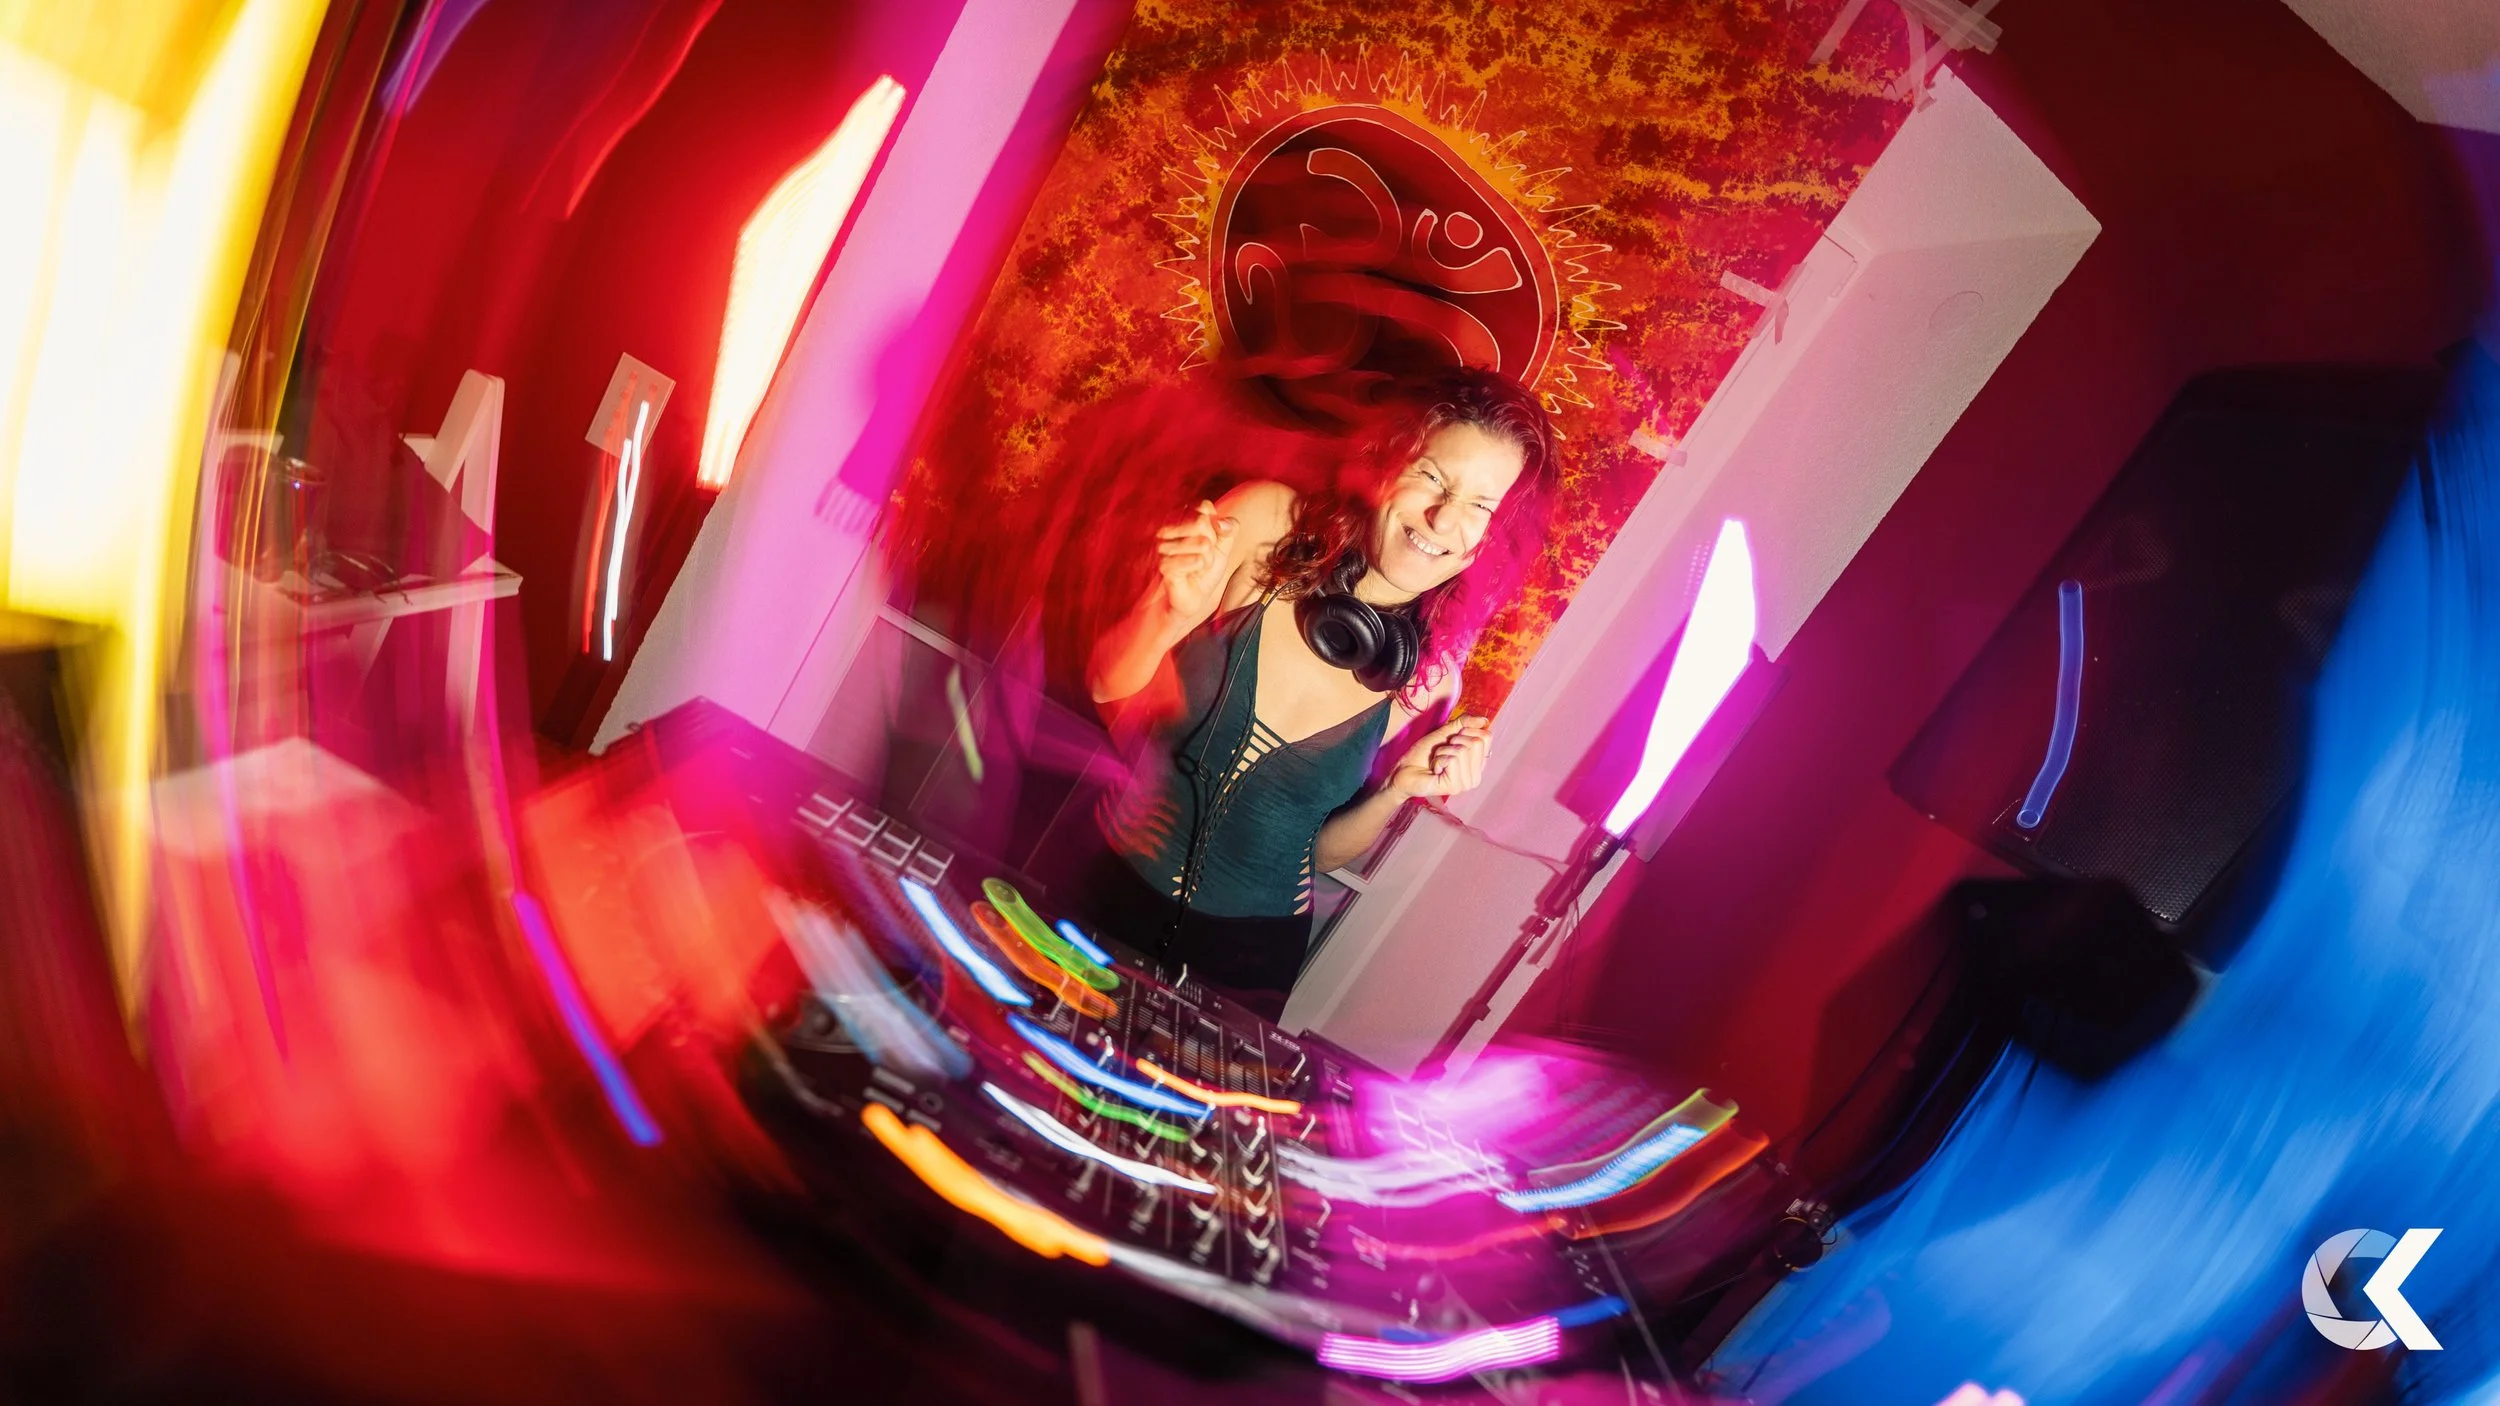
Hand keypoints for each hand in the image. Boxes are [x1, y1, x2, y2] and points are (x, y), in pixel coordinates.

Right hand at [1153, 500, 1234, 625]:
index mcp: (1179, 519)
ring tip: (1195, 568)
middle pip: (1203, 523)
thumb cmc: (1204, 569)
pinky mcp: (1164, 564)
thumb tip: (1221, 522)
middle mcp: (1167, 529)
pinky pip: (1198, 559)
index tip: (1209, 542)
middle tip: (1202, 558)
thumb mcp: (1223, 546)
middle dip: (1211, 545)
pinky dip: (1200, 569)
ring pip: (1203, 543)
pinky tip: (1189, 574)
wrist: (1191, 597)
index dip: (1214, 528)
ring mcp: (1163, 546)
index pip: (1204, 508)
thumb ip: (1229, 528)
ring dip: (1206, 561)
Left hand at [1388, 714, 1490, 799]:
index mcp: (1477, 763)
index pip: (1486, 737)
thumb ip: (1464, 724)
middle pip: (1476, 743)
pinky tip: (1434, 769)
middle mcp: (1476, 775)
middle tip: (1442, 752)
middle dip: (1454, 741)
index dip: (1466, 731)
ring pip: (1463, 751)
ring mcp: (1467, 783)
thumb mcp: (1446, 733)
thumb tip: (1484, 720)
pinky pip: (1452, 759)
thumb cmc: (1424, 754)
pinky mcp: (1456, 786)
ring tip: (1436, 761)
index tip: (1452, 740)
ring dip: (1443, 751)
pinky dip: (1439, 759)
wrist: (1405, 769)